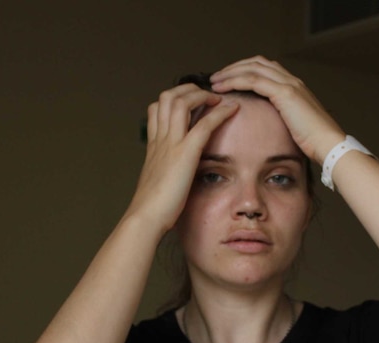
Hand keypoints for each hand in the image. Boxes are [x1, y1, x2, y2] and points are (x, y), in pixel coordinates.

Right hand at [127, 84, 238, 233]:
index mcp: (153, 145)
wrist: (146, 216)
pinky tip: (232, 108)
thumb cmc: (153, 207)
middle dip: (188, 90)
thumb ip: (166, 171)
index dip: (174, 99)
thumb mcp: (158, 182)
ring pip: (183, 102)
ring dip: (203, 95)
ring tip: (218, 98)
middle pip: (169, 97)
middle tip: (206, 95)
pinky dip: (220, 112)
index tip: (190, 102)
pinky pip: (204, 124)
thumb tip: (175, 175)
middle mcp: (160, 139)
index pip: (158, 108)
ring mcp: (171, 143)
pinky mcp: (185, 153)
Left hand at [209, 56, 344, 164]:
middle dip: (235, 67)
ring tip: (214, 81)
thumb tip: (268, 126)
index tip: (228, 79)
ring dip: (230, 73)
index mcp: (295, 86)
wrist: (329, 145)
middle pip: (257, 62)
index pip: (265, 68)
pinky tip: (222, 88)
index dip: (245, 70)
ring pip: (252, 68)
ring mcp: (289, 84)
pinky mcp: (285, 93)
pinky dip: (235, 81)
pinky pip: (253, 81)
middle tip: (217, 77)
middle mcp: (292, 80)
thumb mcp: (295, 126)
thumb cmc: (315, 143)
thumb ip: (283, 119)